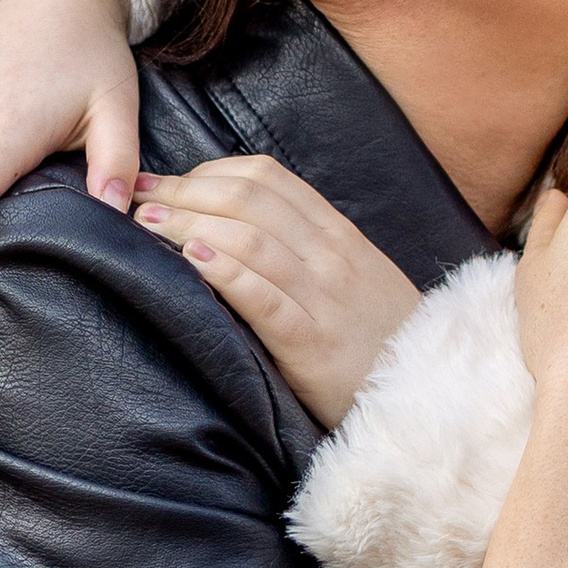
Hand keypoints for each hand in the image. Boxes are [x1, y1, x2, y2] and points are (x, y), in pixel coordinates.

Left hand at [133, 154, 418, 427]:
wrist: (429, 396)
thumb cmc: (382, 339)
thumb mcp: (357, 276)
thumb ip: (311, 247)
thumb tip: (246, 224)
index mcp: (339, 234)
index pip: (268, 178)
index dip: (209, 171)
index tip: (168, 180)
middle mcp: (331, 255)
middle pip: (248, 199)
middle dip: (184, 190)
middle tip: (137, 195)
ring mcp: (324, 297)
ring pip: (249, 238)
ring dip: (188, 222)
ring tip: (145, 224)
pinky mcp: (313, 344)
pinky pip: (264, 297)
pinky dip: (224, 271)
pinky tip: (190, 259)